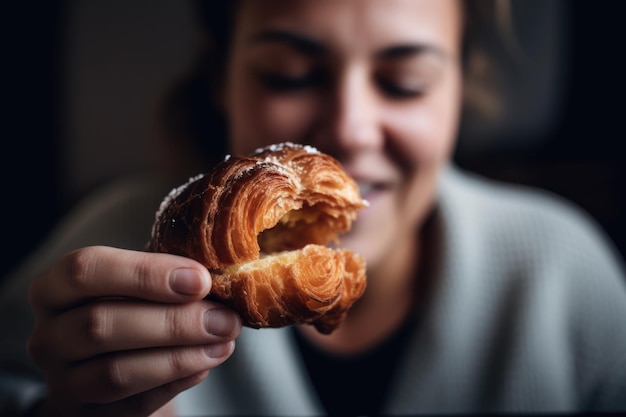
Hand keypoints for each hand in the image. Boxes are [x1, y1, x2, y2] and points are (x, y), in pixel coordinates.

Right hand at [27, 246, 241, 416]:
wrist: (115, 361)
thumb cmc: (130, 309)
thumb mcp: (138, 285)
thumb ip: (166, 277)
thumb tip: (220, 277)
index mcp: (54, 288)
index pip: (85, 270)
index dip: (145, 273)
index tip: (200, 280)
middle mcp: (47, 335)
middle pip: (100, 325)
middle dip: (173, 321)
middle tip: (224, 318)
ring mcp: (61, 381)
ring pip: (115, 372)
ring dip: (179, 357)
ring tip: (223, 341)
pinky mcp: (86, 415)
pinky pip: (133, 404)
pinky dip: (176, 381)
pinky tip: (205, 363)